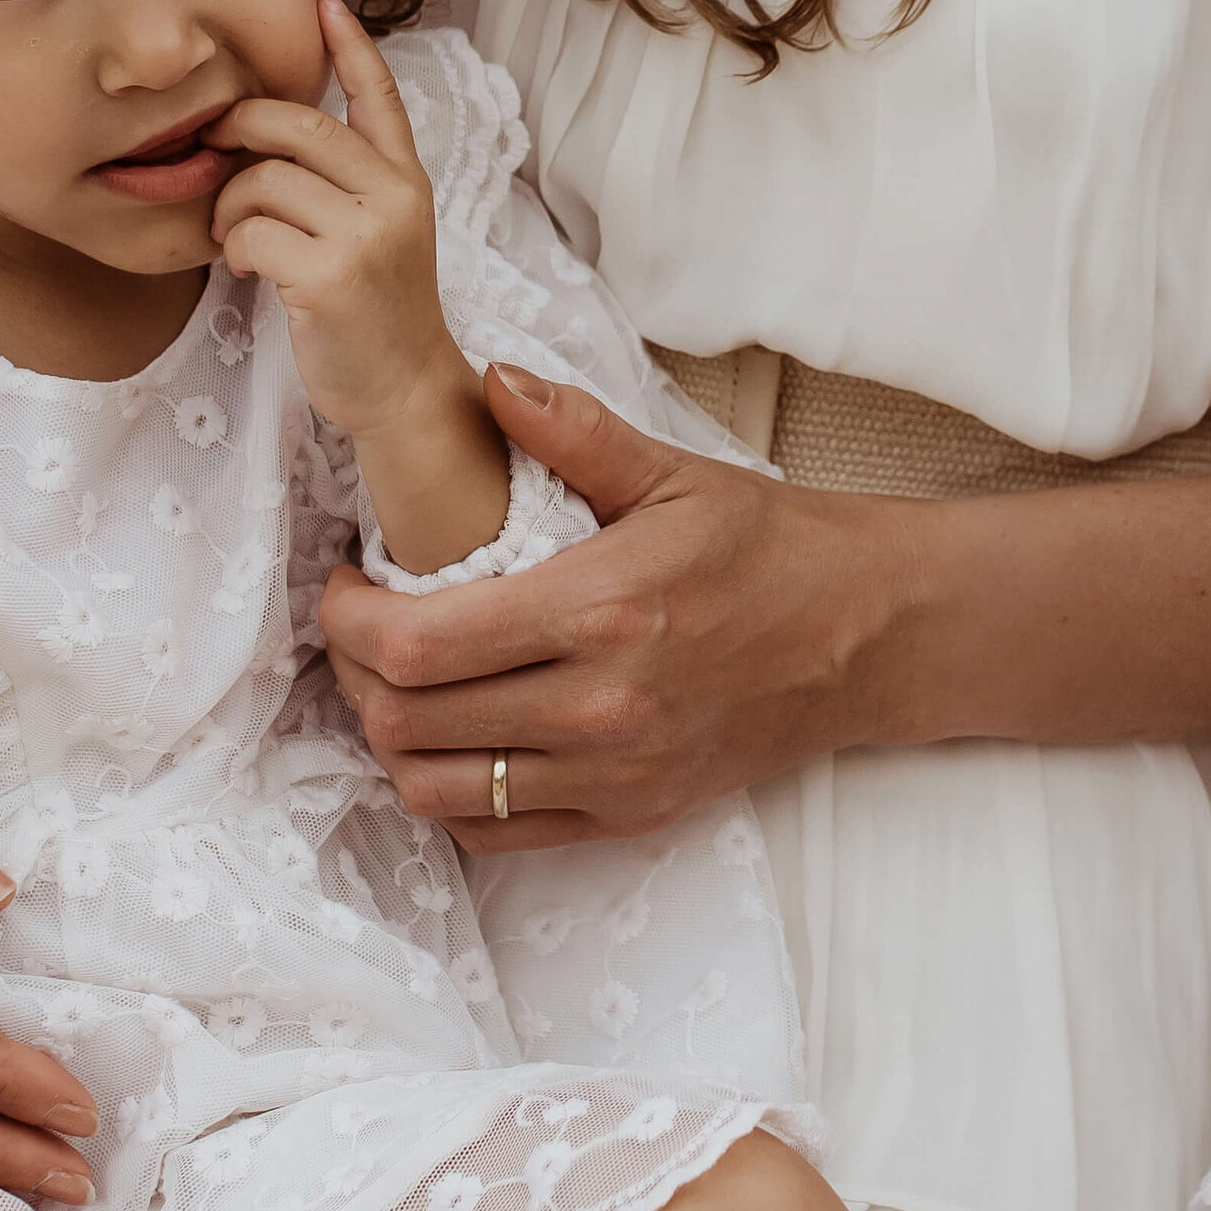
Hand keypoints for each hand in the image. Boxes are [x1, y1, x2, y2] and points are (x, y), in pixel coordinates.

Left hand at [210, 0, 466, 439]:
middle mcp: (394, 197)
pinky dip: (233, 248)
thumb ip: (343, 183)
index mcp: (406, 179)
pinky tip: (245, 268)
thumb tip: (263, 137)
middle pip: (296, 124)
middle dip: (239, 128)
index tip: (325, 2)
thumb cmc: (375, 312)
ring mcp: (366, 235)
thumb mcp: (379, 233)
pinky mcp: (332, 276)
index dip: (352, 46)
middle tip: (213, 147)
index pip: (380, 97)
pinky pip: (251, 233)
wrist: (402, 390)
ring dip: (228, 207)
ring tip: (233, 236)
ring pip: (262, 180)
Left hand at [325, 367, 896, 847]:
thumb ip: (573, 430)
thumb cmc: (769, 547)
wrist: (864, 637)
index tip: (347, 582)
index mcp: (601, 611)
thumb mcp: (675, 473)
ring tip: (399, 682)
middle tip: (360, 625)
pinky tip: (455, 735)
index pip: (418, 644)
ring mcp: (612, 776)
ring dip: (391, 737)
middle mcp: (599, 709)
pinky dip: (449, 789)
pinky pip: (493, 832)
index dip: (348, 619)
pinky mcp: (626, 816)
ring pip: (433, 788)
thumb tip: (489, 378)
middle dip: (354, 671)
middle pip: (406, 722)